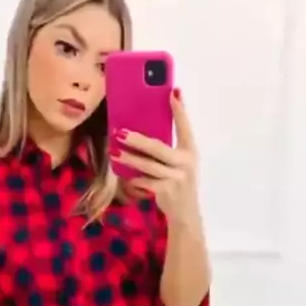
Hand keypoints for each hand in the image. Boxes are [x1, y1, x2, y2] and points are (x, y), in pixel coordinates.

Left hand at [112, 89, 199, 222]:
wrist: (186, 212)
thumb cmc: (179, 182)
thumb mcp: (180, 163)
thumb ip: (168, 148)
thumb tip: (143, 132)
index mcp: (191, 151)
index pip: (185, 127)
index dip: (180, 110)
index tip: (172, 93)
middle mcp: (186, 162)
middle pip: (158, 148)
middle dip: (138, 140)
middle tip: (120, 132)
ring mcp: (176, 178)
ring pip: (148, 165)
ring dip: (129, 159)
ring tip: (114, 153)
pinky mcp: (166, 191)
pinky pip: (145, 182)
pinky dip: (133, 178)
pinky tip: (122, 173)